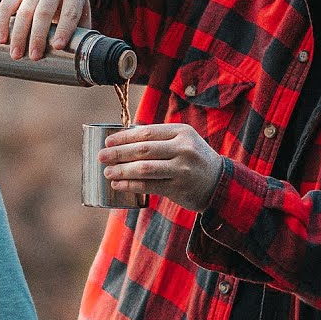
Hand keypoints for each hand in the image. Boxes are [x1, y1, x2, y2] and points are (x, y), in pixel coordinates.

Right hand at [0, 0, 91, 59]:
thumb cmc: (68, 7)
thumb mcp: (80, 13)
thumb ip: (82, 34)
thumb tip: (84, 66)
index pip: (69, 13)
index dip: (64, 30)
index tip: (58, 47)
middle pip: (44, 13)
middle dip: (38, 36)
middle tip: (34, 57)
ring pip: (25, 11)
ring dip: (18, 35)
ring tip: (16, 55)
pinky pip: (6, 5)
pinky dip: (2, 23)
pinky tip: (2, 40)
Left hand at [99, 124, 222, 210]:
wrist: (219, 182)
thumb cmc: (193, 159)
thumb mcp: (183, 141)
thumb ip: (159, 138)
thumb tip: (123, 138)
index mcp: (182, 132)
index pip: (147, 132)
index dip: (124, 137)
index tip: (108, 141)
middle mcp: (183, 148)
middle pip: (143, 150)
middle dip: (119, 153)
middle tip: (102, 156)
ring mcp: (182, 169)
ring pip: (144, 169)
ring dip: (122, 171)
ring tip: (107, 172)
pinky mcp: (178, 187)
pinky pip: (149, 186)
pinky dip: (131, 185)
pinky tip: (118, 185)